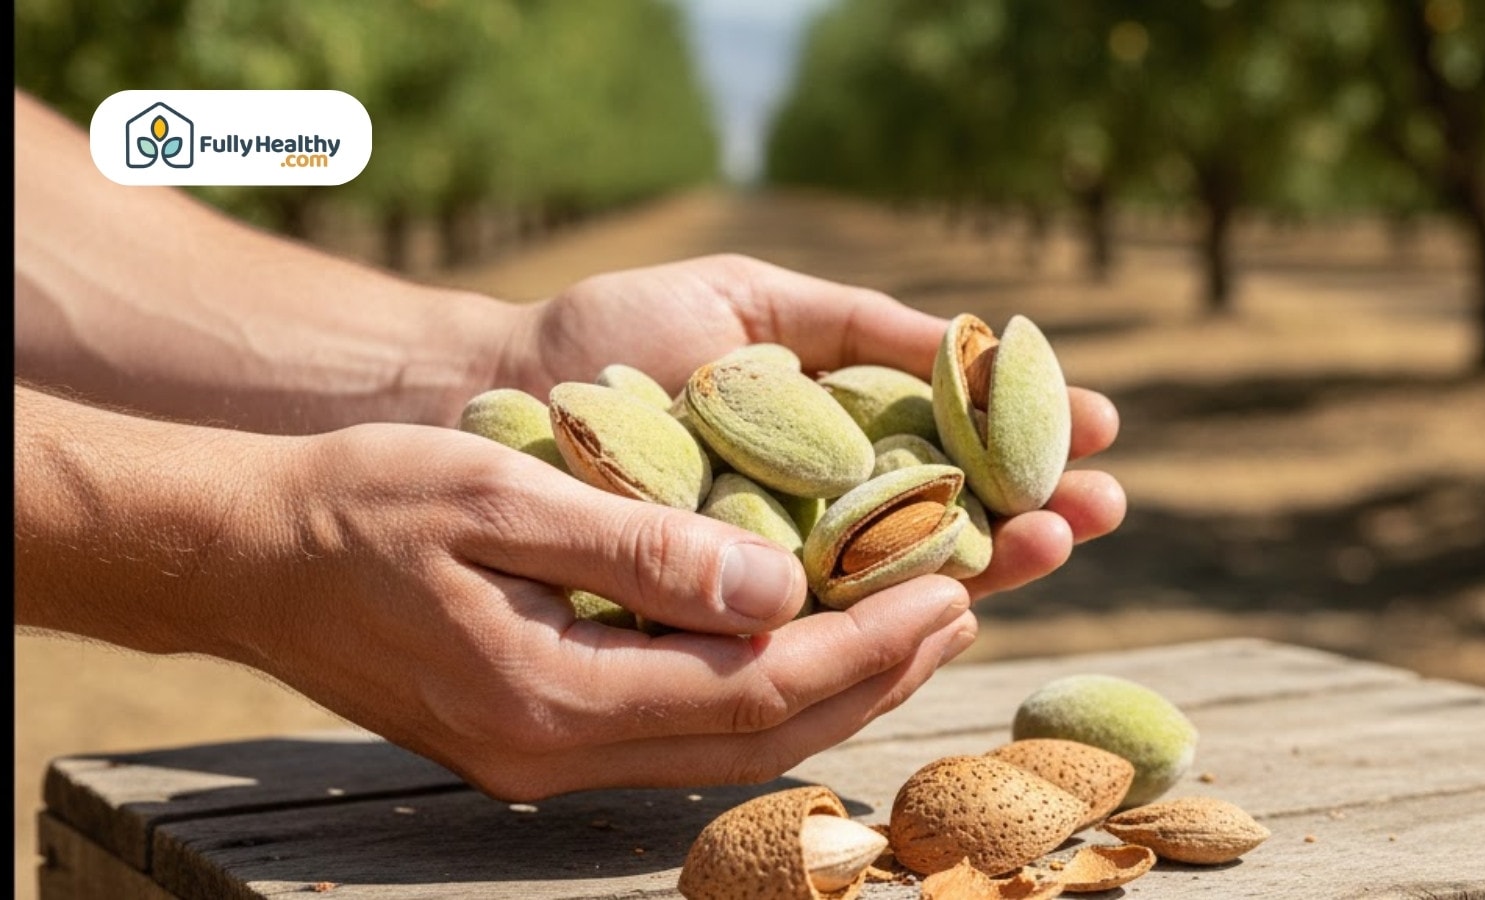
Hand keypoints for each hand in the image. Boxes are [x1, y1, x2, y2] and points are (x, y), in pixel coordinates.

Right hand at [228, 423, 975, 799]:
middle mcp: (555, 755)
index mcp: (552, 697)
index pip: (756, 690)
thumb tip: (782, 591)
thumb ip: (642, 550)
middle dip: (875, 677)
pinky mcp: (533, 740)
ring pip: (726, 748)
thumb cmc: (364, 502)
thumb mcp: (501, 496)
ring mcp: (542, 762)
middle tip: (965, 606)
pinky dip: (758, 693)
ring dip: (828, 690)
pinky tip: (799, 644)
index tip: (956, 590)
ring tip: (912, 626)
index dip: (869, 645)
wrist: (249, 554)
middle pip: (759, 739)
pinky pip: (679, 735)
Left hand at [495, 254, 1126, 603]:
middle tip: (1107, 505)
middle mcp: (819, 514)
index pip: (954, 452)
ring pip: (902, 581)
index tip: (1105, 428)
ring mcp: (776, 570)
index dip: (1030, 443)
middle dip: (1035, 514)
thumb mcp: (755, 305)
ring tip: (1062, 536)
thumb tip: (977, 341)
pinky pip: (820, 625)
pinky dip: (891, 613)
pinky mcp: (727, 618)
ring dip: (992, 564)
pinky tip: (962, 592)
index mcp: (835, 440)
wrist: (504, 388)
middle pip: (949, 525)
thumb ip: (858, 325)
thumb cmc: (621, 335)